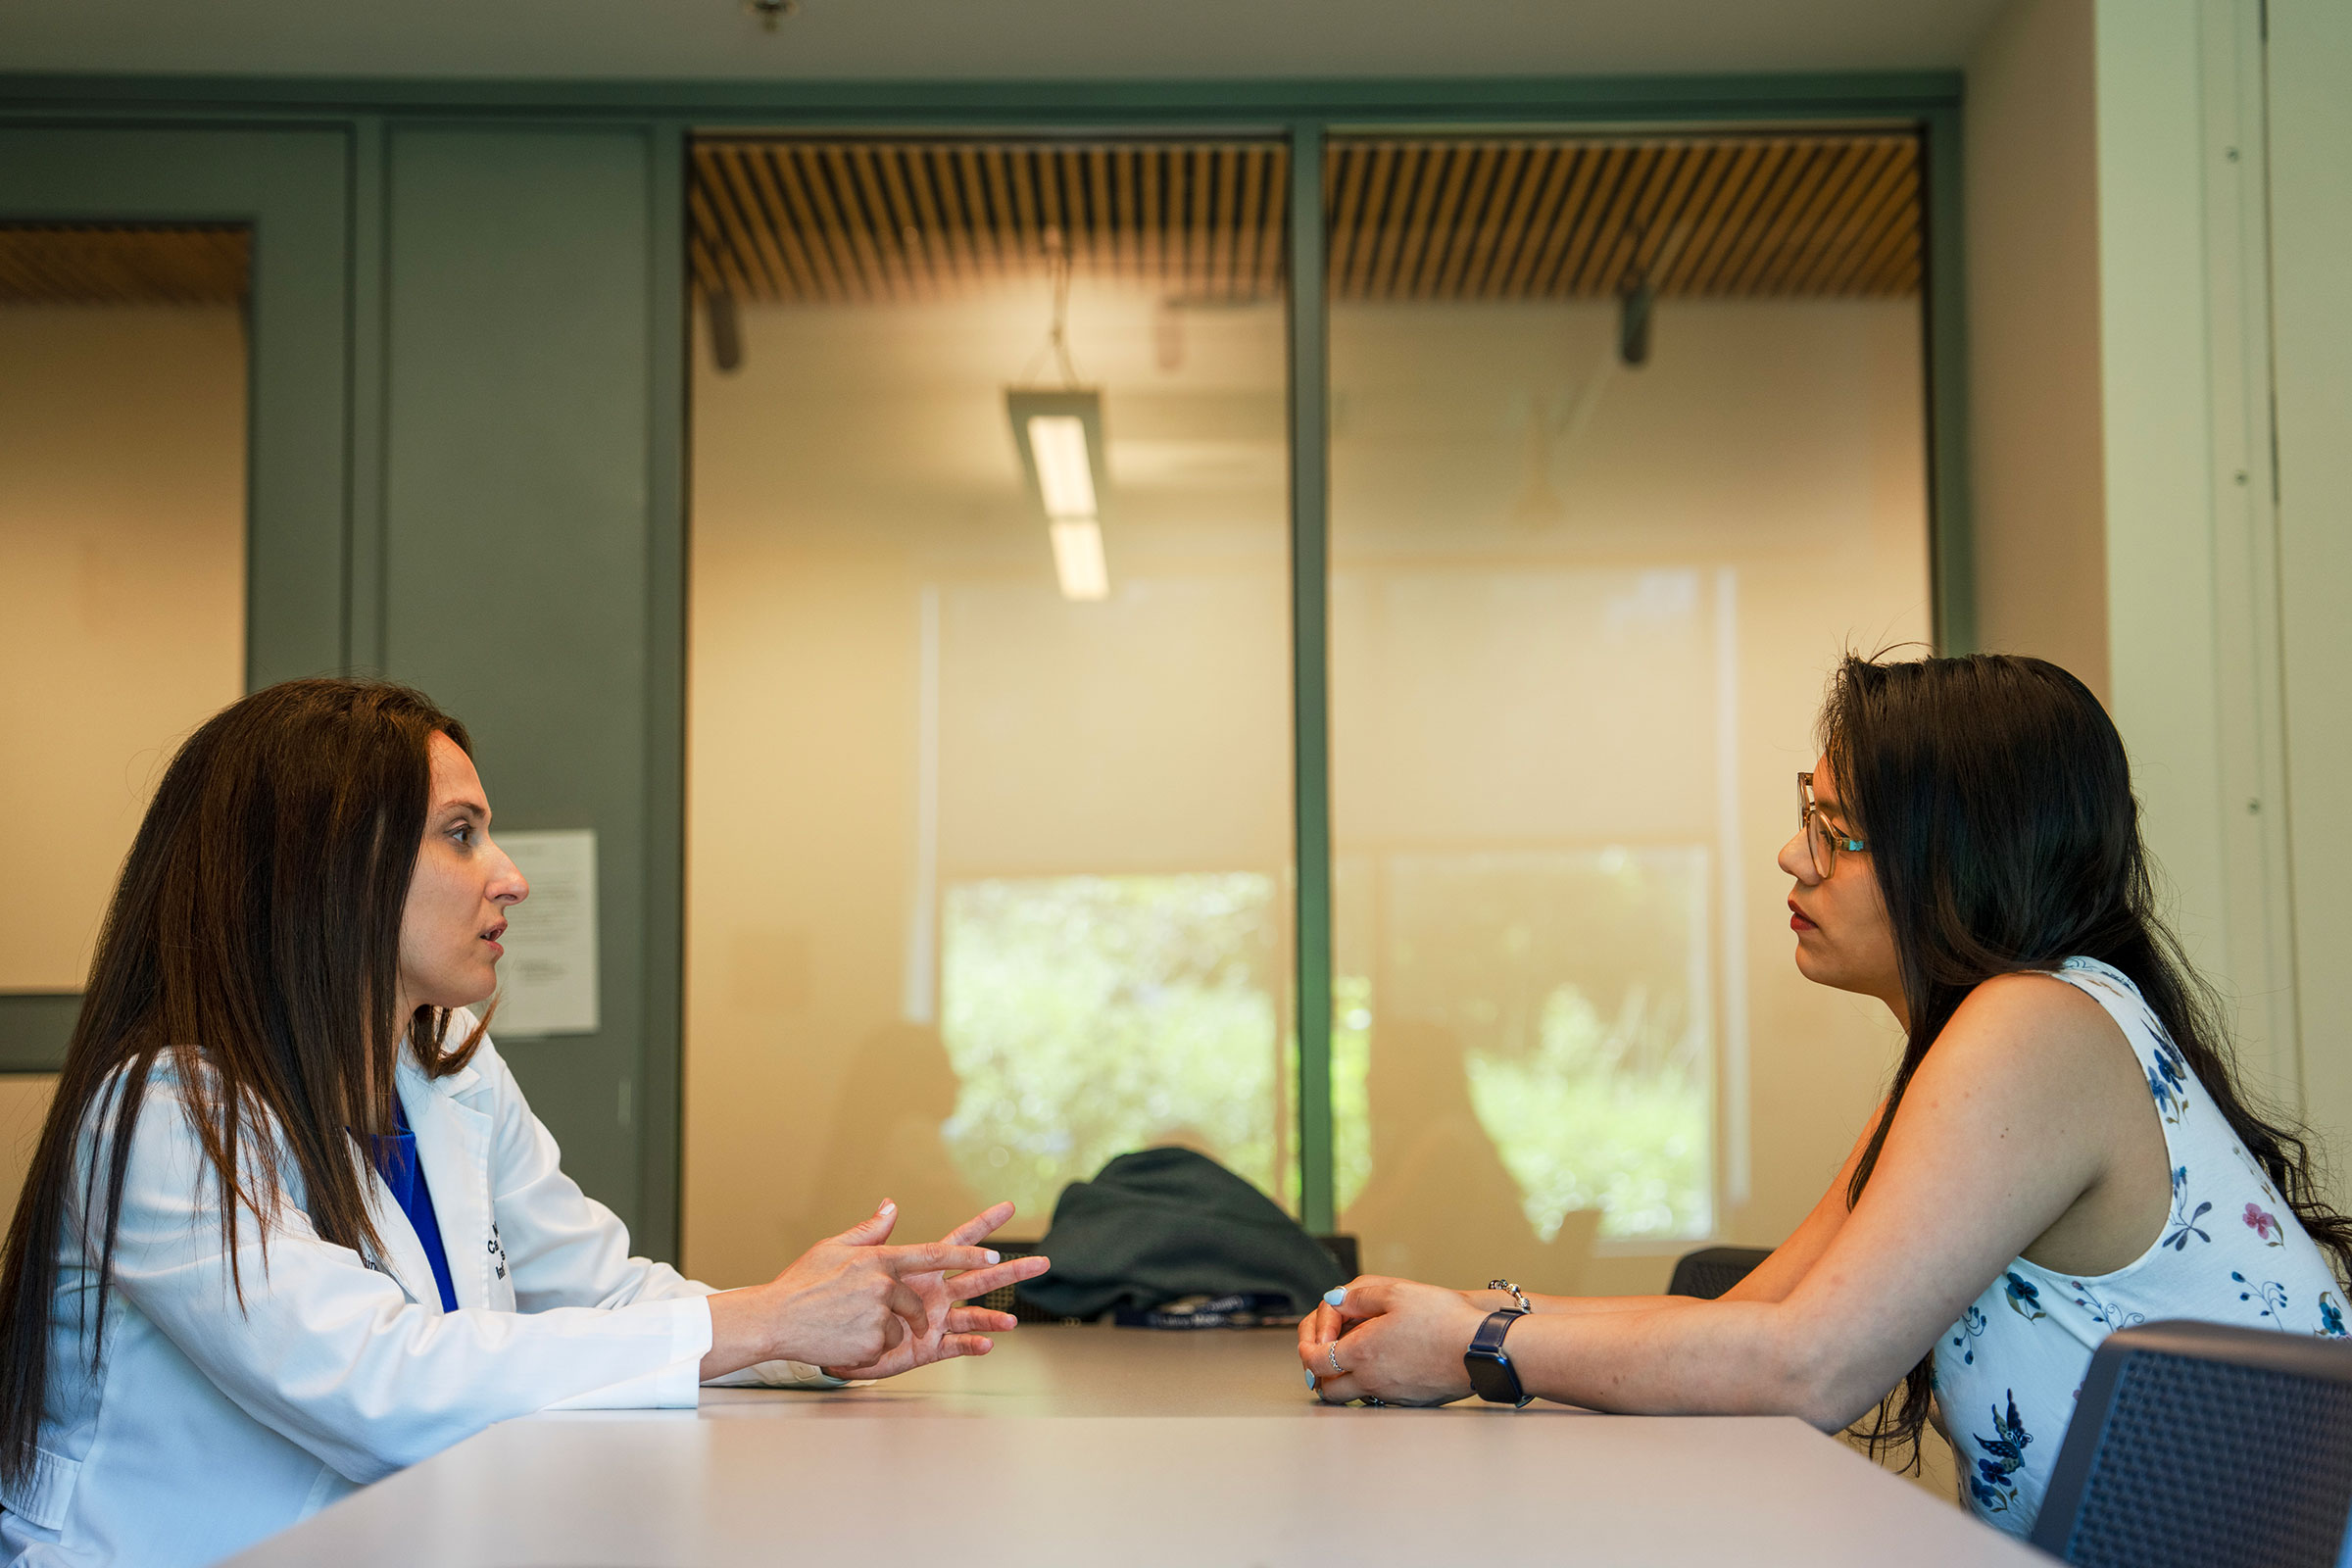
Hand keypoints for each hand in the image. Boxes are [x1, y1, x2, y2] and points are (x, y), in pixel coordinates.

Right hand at [702, 1200, 1009, 1378]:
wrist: (773, 1320)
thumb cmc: (801, 1283)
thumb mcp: (833, 1248)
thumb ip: (869, 1231)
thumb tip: (892, 1205)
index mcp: (880, 1259)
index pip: (935, 1254)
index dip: (968, 1255)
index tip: (997, 1253)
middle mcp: (884, 1285)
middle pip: (917, 1302)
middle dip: (916, 1313)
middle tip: (895, 1318)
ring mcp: (880, 1316)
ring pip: (903, 1329)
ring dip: (883, 1331)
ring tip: (846, 1326)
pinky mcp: (874, 1344)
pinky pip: (886, 1348)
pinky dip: (869, 1347)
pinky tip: (842, 1340)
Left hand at [821, 1200, 1050, 1380]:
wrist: (826, 1335)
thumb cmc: (842, 1297)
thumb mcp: (857, 1259)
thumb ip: (874, 1233)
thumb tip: (889, 1203)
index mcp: (923, 1269)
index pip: (959, 1242)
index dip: (983, 1225)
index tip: (1007, 1207)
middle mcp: (936, 1293)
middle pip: (981, 1278)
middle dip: (1011, 1270)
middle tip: (1042, 1262)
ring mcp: (935, 1320)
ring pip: (974, 1315)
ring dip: (994, 1316)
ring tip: (1012, 1319)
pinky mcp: (928, 1348)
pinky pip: (955, 1346)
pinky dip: (972, 1345)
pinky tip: (987, 1343)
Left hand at [1298, 1276, 1489, 1406]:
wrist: (1482, 1350)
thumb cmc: (1444, 1320)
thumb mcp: (1397, 1292)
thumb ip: (1359, 1296)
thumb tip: (1334, 1300)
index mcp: (1362, 1352)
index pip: (1315, 1360)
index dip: (1306, 1348)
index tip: (1311, 1340)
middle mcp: (1372, 1380)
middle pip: (1327, 1388)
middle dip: (1319, 1372)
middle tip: (1325, 1353)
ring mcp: (1391, 1395)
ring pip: (1352, 1396)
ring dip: (1344, 1380)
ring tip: (1354, 1357)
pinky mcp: (1410, 1401)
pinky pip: (1378, 1398)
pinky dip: (1370, 1385)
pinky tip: (1384, 1364)